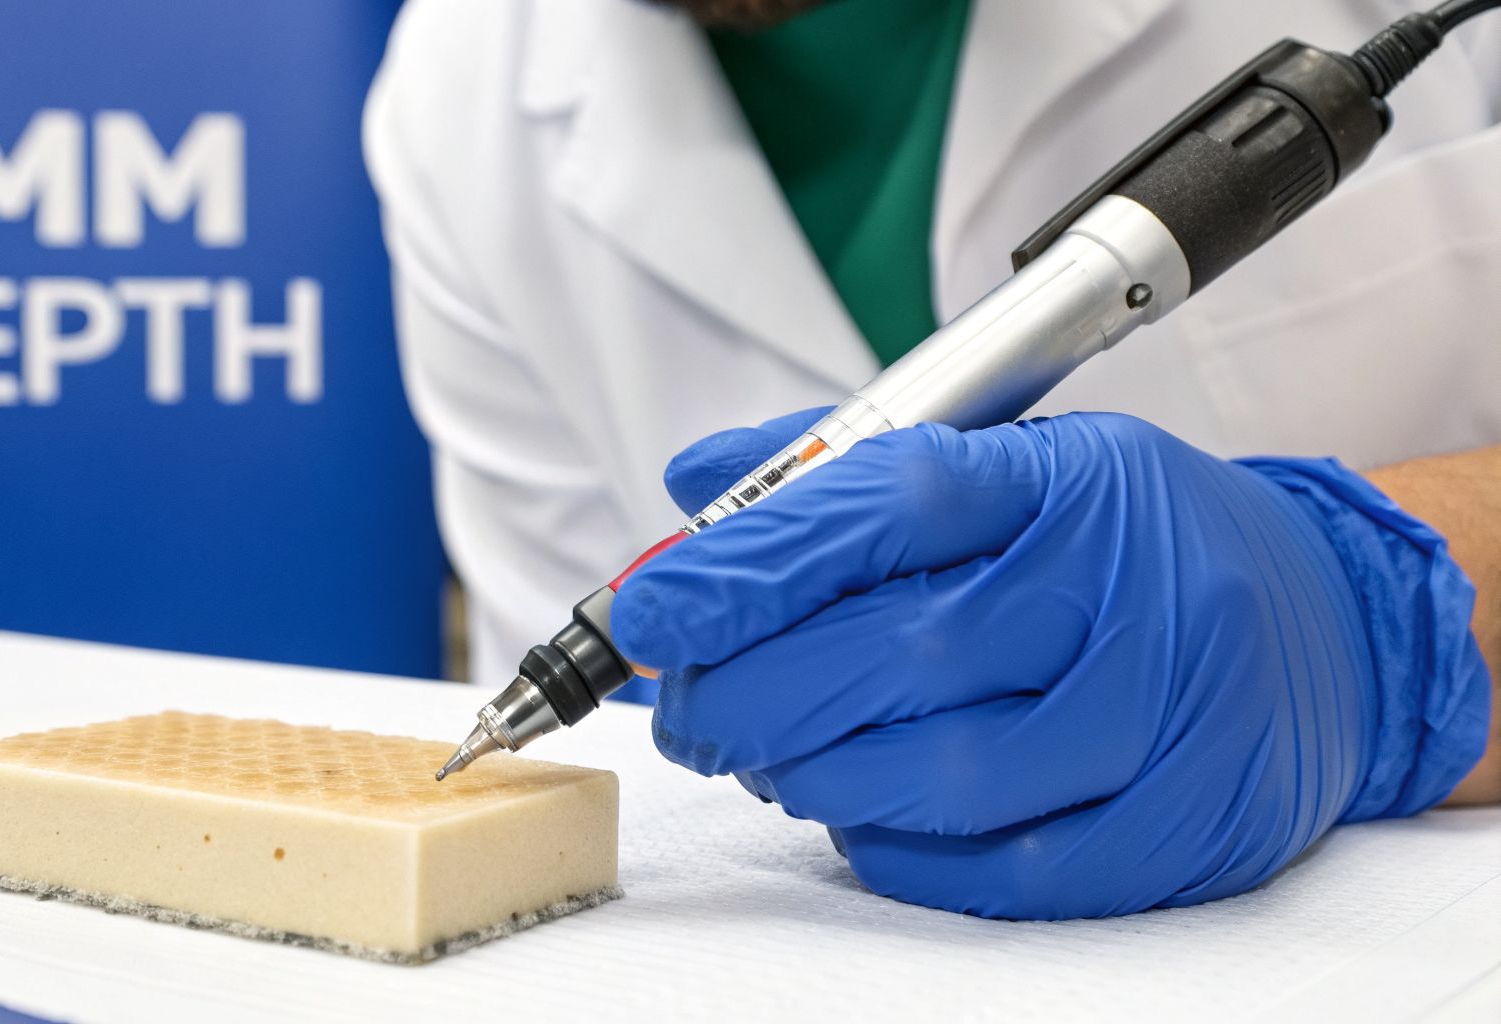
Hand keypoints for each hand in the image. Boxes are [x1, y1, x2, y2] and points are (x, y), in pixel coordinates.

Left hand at [611, 411, 1487, 918]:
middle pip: (895, 655)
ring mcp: (1162, 713)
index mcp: (1065, 477)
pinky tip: (856, 813)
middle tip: (685, 704)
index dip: (751, 563)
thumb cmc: (1122, 542)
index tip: (649, 611)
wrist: (1323, 625)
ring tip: (766, 752)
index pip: (887, 504)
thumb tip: (692, 489)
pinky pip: (1001, 867)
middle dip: (750, 692)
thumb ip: (838, 473)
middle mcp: (1122, 589)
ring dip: (810, 774)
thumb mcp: (1005, 461)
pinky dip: (896, 849)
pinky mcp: (1180, 823)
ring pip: (938, 774)